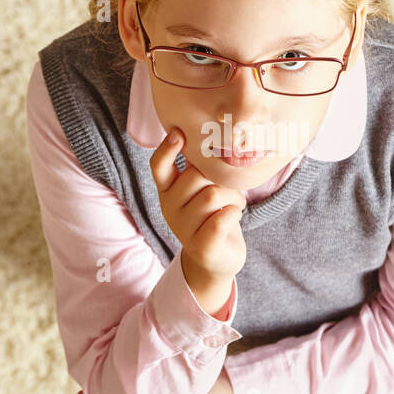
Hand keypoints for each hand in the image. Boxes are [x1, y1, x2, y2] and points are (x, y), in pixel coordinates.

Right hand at [150, 127, 247, 279]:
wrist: (217, 260)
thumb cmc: (213, 216)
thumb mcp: (201, 190)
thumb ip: (199, 169)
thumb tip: (207, 139)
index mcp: (167, 192)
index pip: (158, 166)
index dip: (166, 149)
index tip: (179, 133)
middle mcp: (169, 208)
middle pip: (197, 177)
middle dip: (222, 180)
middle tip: (230, 192)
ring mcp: (183, 229)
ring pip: (212, 195)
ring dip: (233, 197)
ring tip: (233, 205)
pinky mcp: (201, 246)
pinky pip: (221, 219)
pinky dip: (234, 213)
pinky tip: (234, 216)